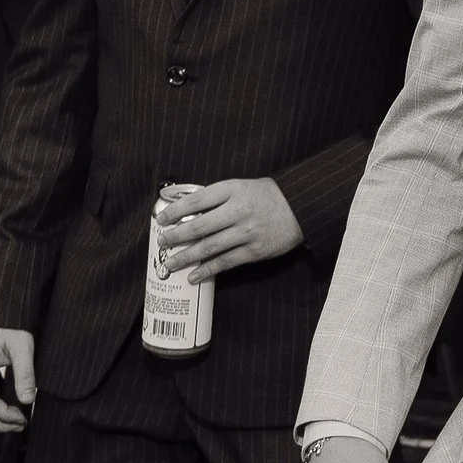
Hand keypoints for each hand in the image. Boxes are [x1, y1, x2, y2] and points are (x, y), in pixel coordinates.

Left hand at [153, 176, 304, 281]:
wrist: (300, 207)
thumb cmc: (267, 196)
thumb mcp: (241, 186)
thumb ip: (218, 198)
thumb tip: (187, 213)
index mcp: (233, 190)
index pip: (197, 200)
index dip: (175, 211)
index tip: (161, 219)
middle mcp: (238, 210)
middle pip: (199, 226)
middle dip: (176, 236)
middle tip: (162, 242)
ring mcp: (247, 232)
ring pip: (209, 247)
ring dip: (186, 257)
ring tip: (171, 263)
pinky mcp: (255, 251)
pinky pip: (225, 262)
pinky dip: (207, 270)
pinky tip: (194, 276)